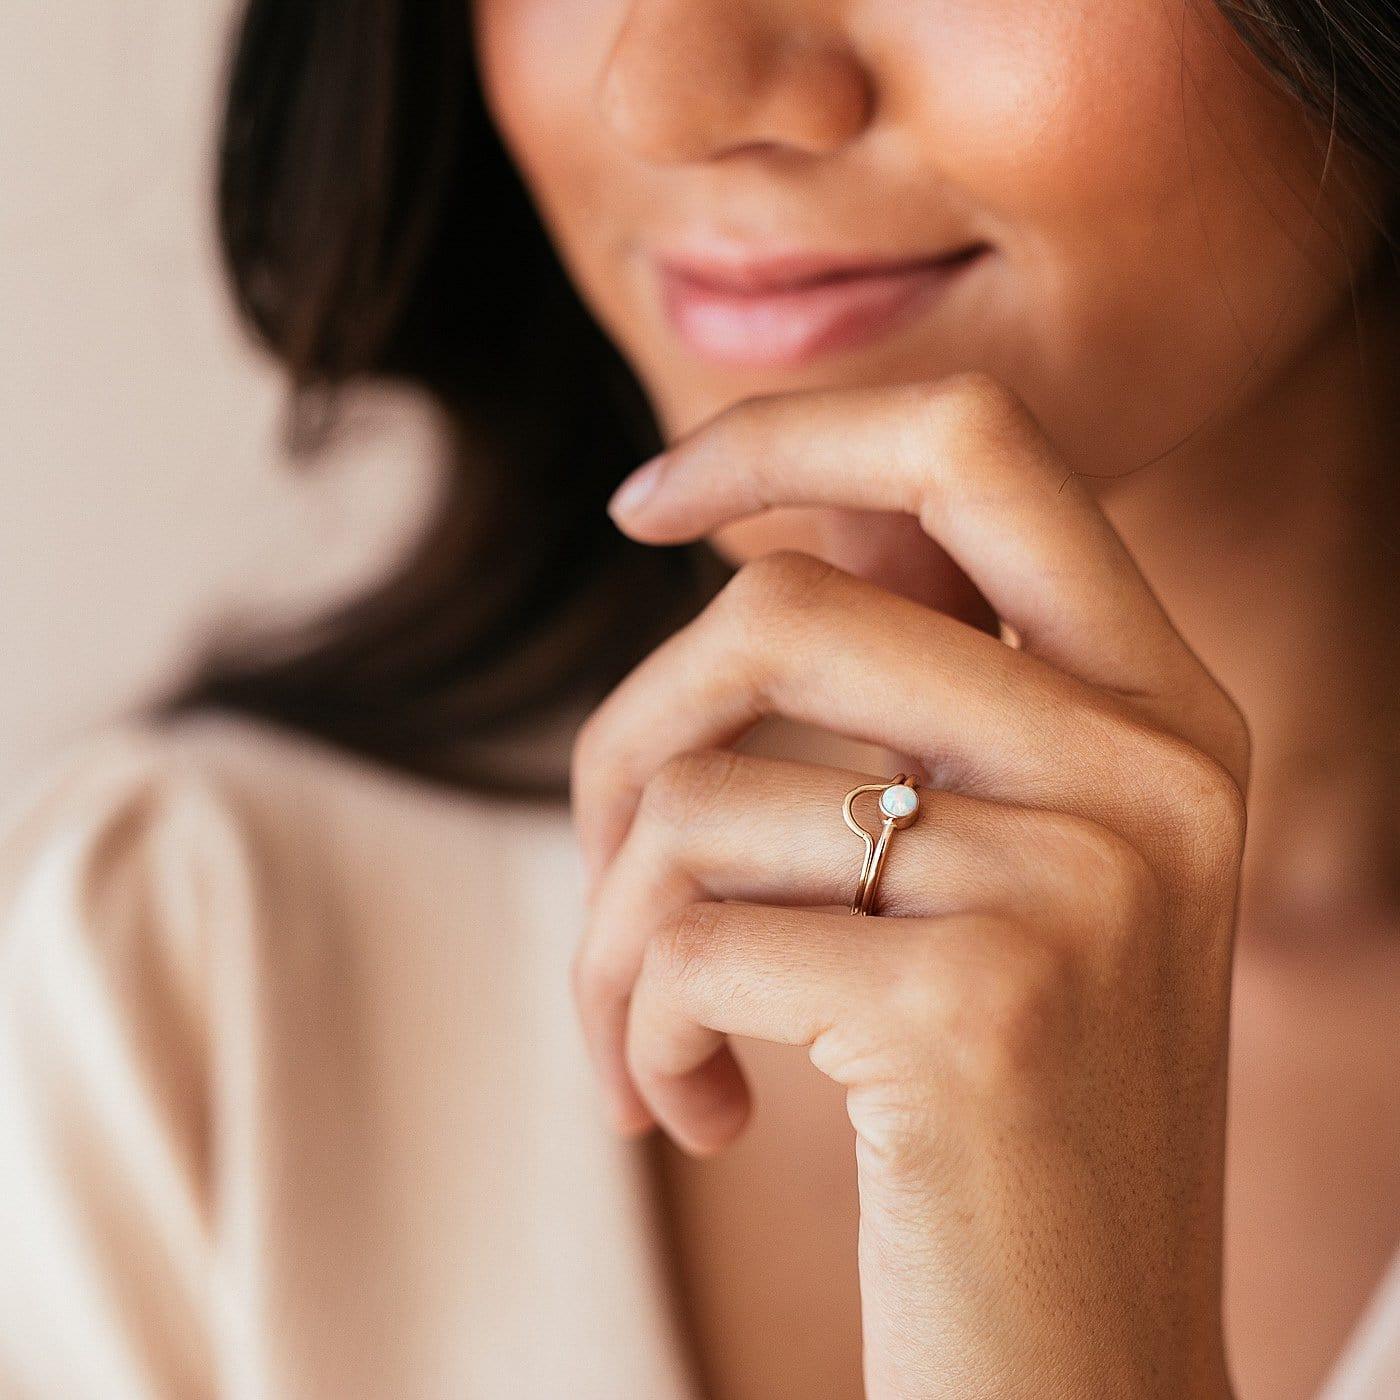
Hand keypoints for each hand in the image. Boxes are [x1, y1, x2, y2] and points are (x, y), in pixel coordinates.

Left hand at [569, 372, 1247, 1397]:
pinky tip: (694, 1112)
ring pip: (699, 792)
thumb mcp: (1001, 877)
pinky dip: (636, 1030)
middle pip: (772, 615)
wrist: (1083, 1365)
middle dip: (623, 745)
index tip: (646, 505)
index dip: (786, 435)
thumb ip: (912, 703)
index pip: (970, 447)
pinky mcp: (980, 1010)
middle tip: (608, 876)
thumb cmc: (1001, 1111)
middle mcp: (1147, 766)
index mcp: (1158, 705)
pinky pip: (689, 941)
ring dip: (608, 931)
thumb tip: (743, 544)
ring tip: (647, 1036)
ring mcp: (1080, 881)